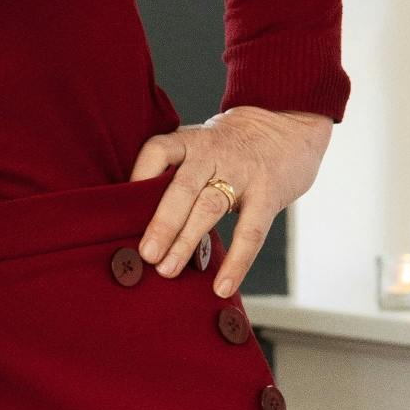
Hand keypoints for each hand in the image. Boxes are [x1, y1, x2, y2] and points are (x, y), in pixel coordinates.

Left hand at [127, 106, 333, 296]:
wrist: (288, 123)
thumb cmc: (232, 145)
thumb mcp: (202, 144)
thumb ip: (177, 171)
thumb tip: (139, 218)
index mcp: (191, 141)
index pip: (158, 151)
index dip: (139, 175)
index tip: (121, 206)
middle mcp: (213, 154)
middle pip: (182, 187)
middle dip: (161, 223)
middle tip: (145, 254)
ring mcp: (242, 173)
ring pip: (210, 208)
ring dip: (187, 242)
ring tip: (168, 270)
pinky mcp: (268, 193)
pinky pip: (250, 232)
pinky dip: (236, 263)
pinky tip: (222, 287)